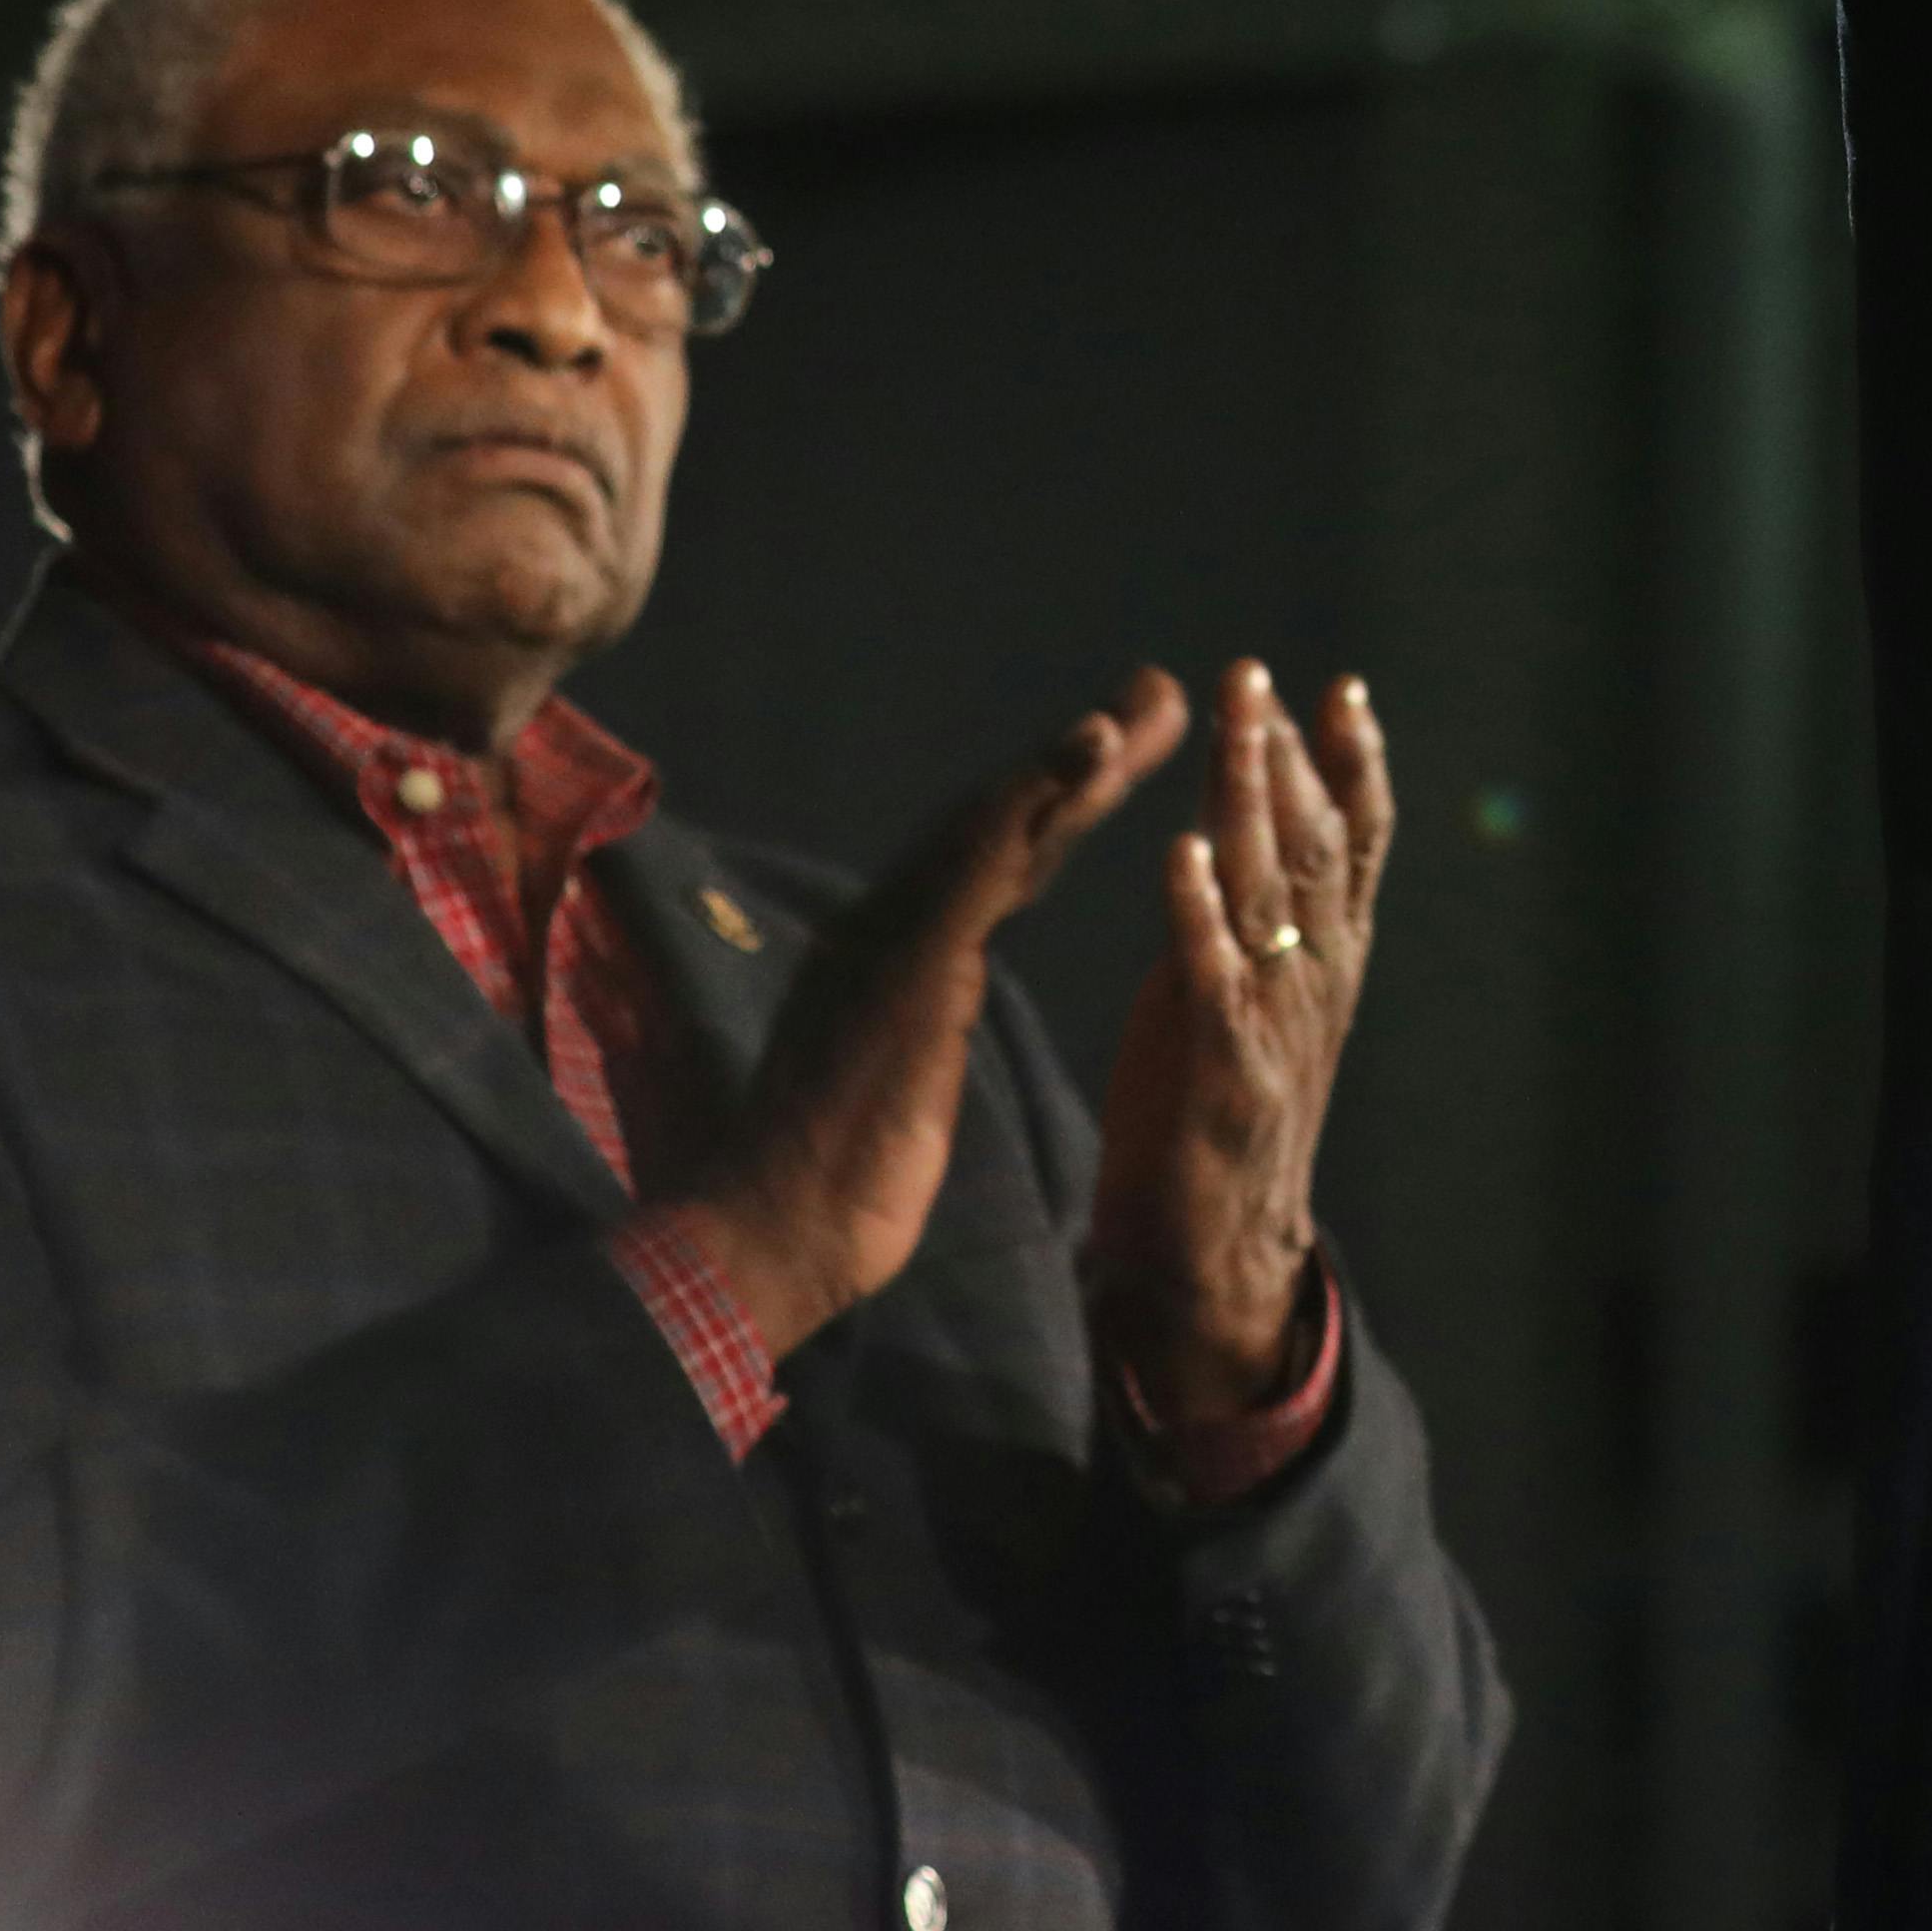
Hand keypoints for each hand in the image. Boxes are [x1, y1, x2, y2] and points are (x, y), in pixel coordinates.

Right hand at [654, 670, 1190, 1357]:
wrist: (772, 1239)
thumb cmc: (834, 1186)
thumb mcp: (895, 1080)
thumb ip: (916, 1021)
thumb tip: (933, 1000)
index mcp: (897, 953)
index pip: (995, 860)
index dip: (1060, 800)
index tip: (1120, 746)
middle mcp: (891, 925)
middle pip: (1005, 822)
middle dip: (1084, 757)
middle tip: (1159, 691)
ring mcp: (896, 941)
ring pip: (998, 828)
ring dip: (1075, 763)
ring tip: (1145, 706)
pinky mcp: (909, 970)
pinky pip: (983, 869)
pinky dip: (1035, 806)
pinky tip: (1088, 755)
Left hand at [1082, 664, 1394, 1426]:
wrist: (1217, 1253)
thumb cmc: (1218, 1119)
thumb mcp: (1249, 1000)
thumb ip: (1256, 922)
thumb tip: (1245, 834)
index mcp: (1325, 961)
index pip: (1353, 842)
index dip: (1351, 763)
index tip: (1340, 688)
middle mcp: (1315, 977)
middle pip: (1312, 843)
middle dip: (1288, 752)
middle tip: (1258, 674)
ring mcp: (1275, 1018)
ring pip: (1270, 888)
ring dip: (1249, 800)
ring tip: (1235, 727)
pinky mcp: (1222, 1063)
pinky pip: (1212, 971)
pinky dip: (1198, 908)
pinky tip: (1182, 851)